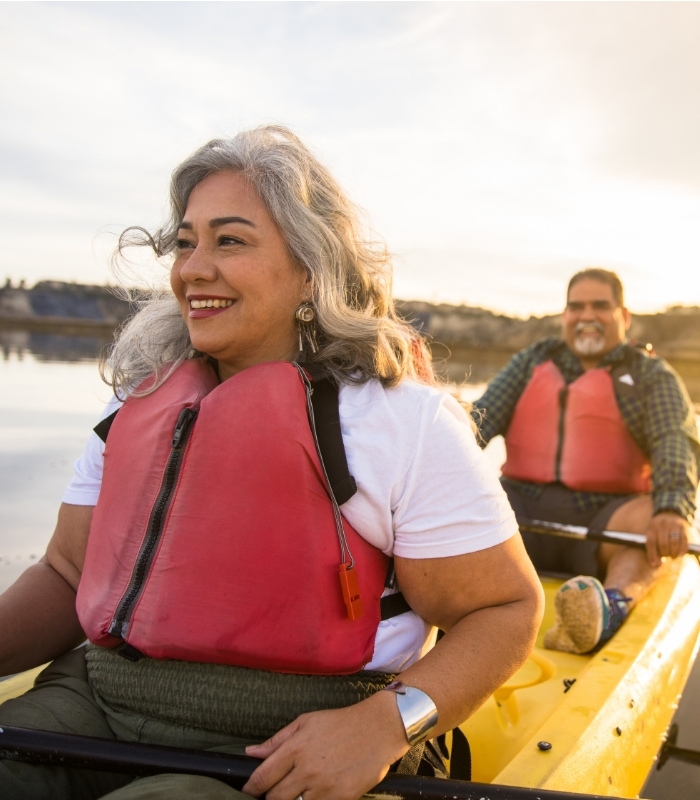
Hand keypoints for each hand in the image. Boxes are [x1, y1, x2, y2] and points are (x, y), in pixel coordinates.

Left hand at [242, 690, 408, 799]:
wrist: (378, 729)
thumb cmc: (341, 722)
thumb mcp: (306, 722)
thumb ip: (277, 740)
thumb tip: (251, 753)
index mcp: (296, 748)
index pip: (263, 777)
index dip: (251, 787)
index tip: (249, 790)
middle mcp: (307, 769)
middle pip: (275, 798)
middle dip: (270, 796)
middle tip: (273, 792)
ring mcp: (324, 787)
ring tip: (297, 790)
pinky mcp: (340, 799)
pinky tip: (315, 793)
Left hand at [645, 512, 689, 567]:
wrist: (668, 513)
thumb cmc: (658, 529)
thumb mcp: (651, 534)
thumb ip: (651, 548)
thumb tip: (655, 565)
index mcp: (652, 527)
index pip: (651, 542)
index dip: (653, 555)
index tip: (656, 564)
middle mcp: (662, 524)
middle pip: (663, 544)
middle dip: (665, 554)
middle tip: (666, 556)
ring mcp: (673, 525)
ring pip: (674, 543)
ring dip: (674, 553)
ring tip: (673, 556)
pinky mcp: (683, 527)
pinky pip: (684, 541)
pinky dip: (682, 550)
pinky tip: (680, 554)